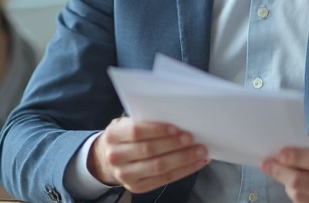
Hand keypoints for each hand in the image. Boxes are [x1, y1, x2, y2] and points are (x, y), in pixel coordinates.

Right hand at [88, 116, 208, 192]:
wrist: (108, 160)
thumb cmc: (126, 137)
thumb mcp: (127, 124)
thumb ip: (145, 121)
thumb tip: (177, 120)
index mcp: (113, 135)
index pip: (136, 131)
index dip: (157, 130)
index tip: (176, 128)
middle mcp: (116, 156)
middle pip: (149, 150)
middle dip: (174, 144)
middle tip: (193, 139)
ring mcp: (125, 175)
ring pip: (158, 167)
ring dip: (183, 159)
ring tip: (200, 151)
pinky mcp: (137, 187)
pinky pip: (164, 180)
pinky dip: (183, 171)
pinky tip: (196, 163)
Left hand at [261, 133, 308, 202]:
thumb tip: (296, 141)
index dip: (295, 156)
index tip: (279, 153)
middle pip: (299, 180)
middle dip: (279, 171)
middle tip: (265, 163)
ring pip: (296, 193)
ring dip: (284, 180)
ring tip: (277, 170)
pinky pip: (298, 201)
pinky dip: (290, 190)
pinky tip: (288, 182)